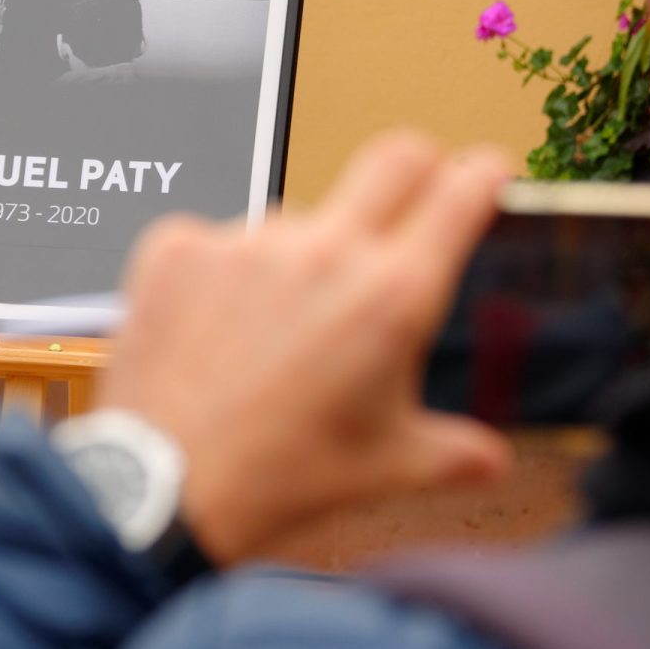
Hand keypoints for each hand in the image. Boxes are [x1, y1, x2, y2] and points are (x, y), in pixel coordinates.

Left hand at [100, 133, 513, 563]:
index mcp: (391, 297)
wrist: (161, 490)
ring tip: (276, 330)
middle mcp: (326, 251)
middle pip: (394, 157)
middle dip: (415, 166)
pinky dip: (224, 275)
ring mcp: (249, 241)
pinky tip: (215, 330)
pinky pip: (218, 239)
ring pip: (297, 218)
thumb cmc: (275, 478)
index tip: (485, 172)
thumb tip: (488, 458)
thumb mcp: (384, 467)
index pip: (461, 192)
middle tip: (408, 201)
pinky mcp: (181, 246)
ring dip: (301, 256)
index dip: (483, 174)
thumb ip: (451, 453)